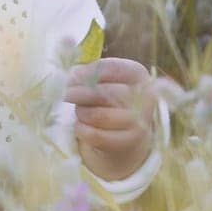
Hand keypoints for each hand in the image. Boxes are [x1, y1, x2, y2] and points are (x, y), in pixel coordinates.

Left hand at [63, 57, 158, 182]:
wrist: (126, 129)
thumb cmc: (110, 97)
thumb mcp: (104, 79)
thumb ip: (88, 73)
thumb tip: (71, 75)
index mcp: (138, 74)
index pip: (113, 68)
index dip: (89, 71)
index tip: (73, 75)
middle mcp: (144, 97)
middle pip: (105, 93)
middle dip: (79, 93)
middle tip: (66, 94)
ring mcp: (139, 122)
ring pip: (98, 116)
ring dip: (81, 112)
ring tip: (80, 110)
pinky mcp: (128, 142)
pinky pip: (95, 135)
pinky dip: (81, 128)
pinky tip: (82, 124)